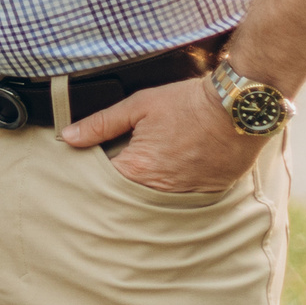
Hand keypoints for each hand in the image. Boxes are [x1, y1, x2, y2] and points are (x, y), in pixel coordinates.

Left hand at [60, 76, 262, 193]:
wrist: (238, 107)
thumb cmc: (187, 103)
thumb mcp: (139, 106)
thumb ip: (101, 124)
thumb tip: (68, 137)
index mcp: (139, 169)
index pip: (103, 184)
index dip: (95, 174)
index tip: (92, 165)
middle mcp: (161, 190)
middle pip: (130, 196)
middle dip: (120, 186)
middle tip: (121, 167)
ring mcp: (187, 195)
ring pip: (157, 201)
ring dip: (149, 189)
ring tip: (152, 167)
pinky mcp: (209, 193)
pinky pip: (184, 199)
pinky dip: (175, 189)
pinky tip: (175, 171)